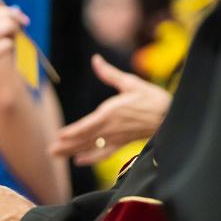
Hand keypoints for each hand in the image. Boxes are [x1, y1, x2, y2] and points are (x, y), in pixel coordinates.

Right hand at [0, 5, 27, 94]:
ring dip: (14, 35)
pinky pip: (7, 44)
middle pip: (6, 14)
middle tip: (13, 36)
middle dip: (15, 23)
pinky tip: (3, 54)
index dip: (9, 16)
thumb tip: (16, 12)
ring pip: (9, 26)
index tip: (10, 27)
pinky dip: (10, 48)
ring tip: (7, 45)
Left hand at [49, 54, 171, 165]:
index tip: (59, 136)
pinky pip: (104, 154)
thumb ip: (109, 74)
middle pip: (85, 139)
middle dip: (66, 146)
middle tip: (49, 151)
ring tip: (56, 156)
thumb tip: (95, 60)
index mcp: (111, 112)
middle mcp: (111, 128)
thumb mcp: (130, 83)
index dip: (73, 132)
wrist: (171, 116)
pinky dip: (91, 159)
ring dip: (72, 152)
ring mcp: (115, 138)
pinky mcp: (121, 144)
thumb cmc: (151, 97)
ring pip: (90, 147)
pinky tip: (78, 161)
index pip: (88, 125)